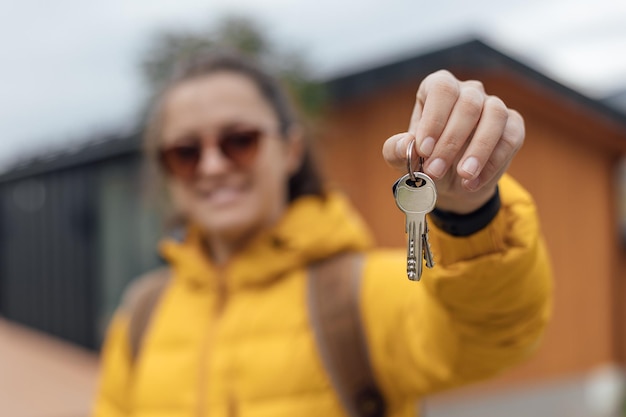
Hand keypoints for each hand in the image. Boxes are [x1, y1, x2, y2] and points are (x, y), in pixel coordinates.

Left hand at [382, 70, 524, 213]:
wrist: (452, 182)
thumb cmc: (425, 161)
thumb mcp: (402, 159)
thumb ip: (396, 150)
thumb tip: (406, 143)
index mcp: (437, 89)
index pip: (441, 89)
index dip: (434, 119)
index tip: (423, 150)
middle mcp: (468, 91)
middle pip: (468, 104)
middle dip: (450, 142)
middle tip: (435, 172)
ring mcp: (493, 105)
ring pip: (494, 116)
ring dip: (478, 150)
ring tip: (462, 176)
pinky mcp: (513, 125)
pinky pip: (510, 138)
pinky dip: (493, 162)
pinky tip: (473, 182)